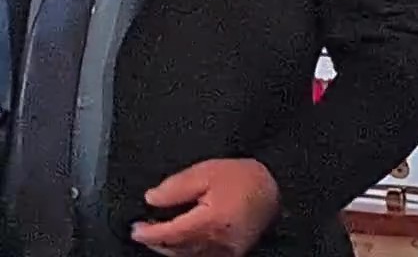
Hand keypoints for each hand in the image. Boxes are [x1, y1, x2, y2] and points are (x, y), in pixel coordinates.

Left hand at [130, 158, 280, 255]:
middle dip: (156, 241)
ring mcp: (226, 250)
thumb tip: (151, 199)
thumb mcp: (209, 171)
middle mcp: (217, 241)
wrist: (279, 187)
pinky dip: (186, 250)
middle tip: (143, 231)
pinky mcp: (233, 252)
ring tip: (158, 236)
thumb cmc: (245, 177)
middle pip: (176, 248)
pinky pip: (202, 256)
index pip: (169, 233)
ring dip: (169, 247)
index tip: (135, 229)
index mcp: (210, 220)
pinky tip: (181, 241)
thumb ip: (178, 185)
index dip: (148, 233)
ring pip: (187, 255)